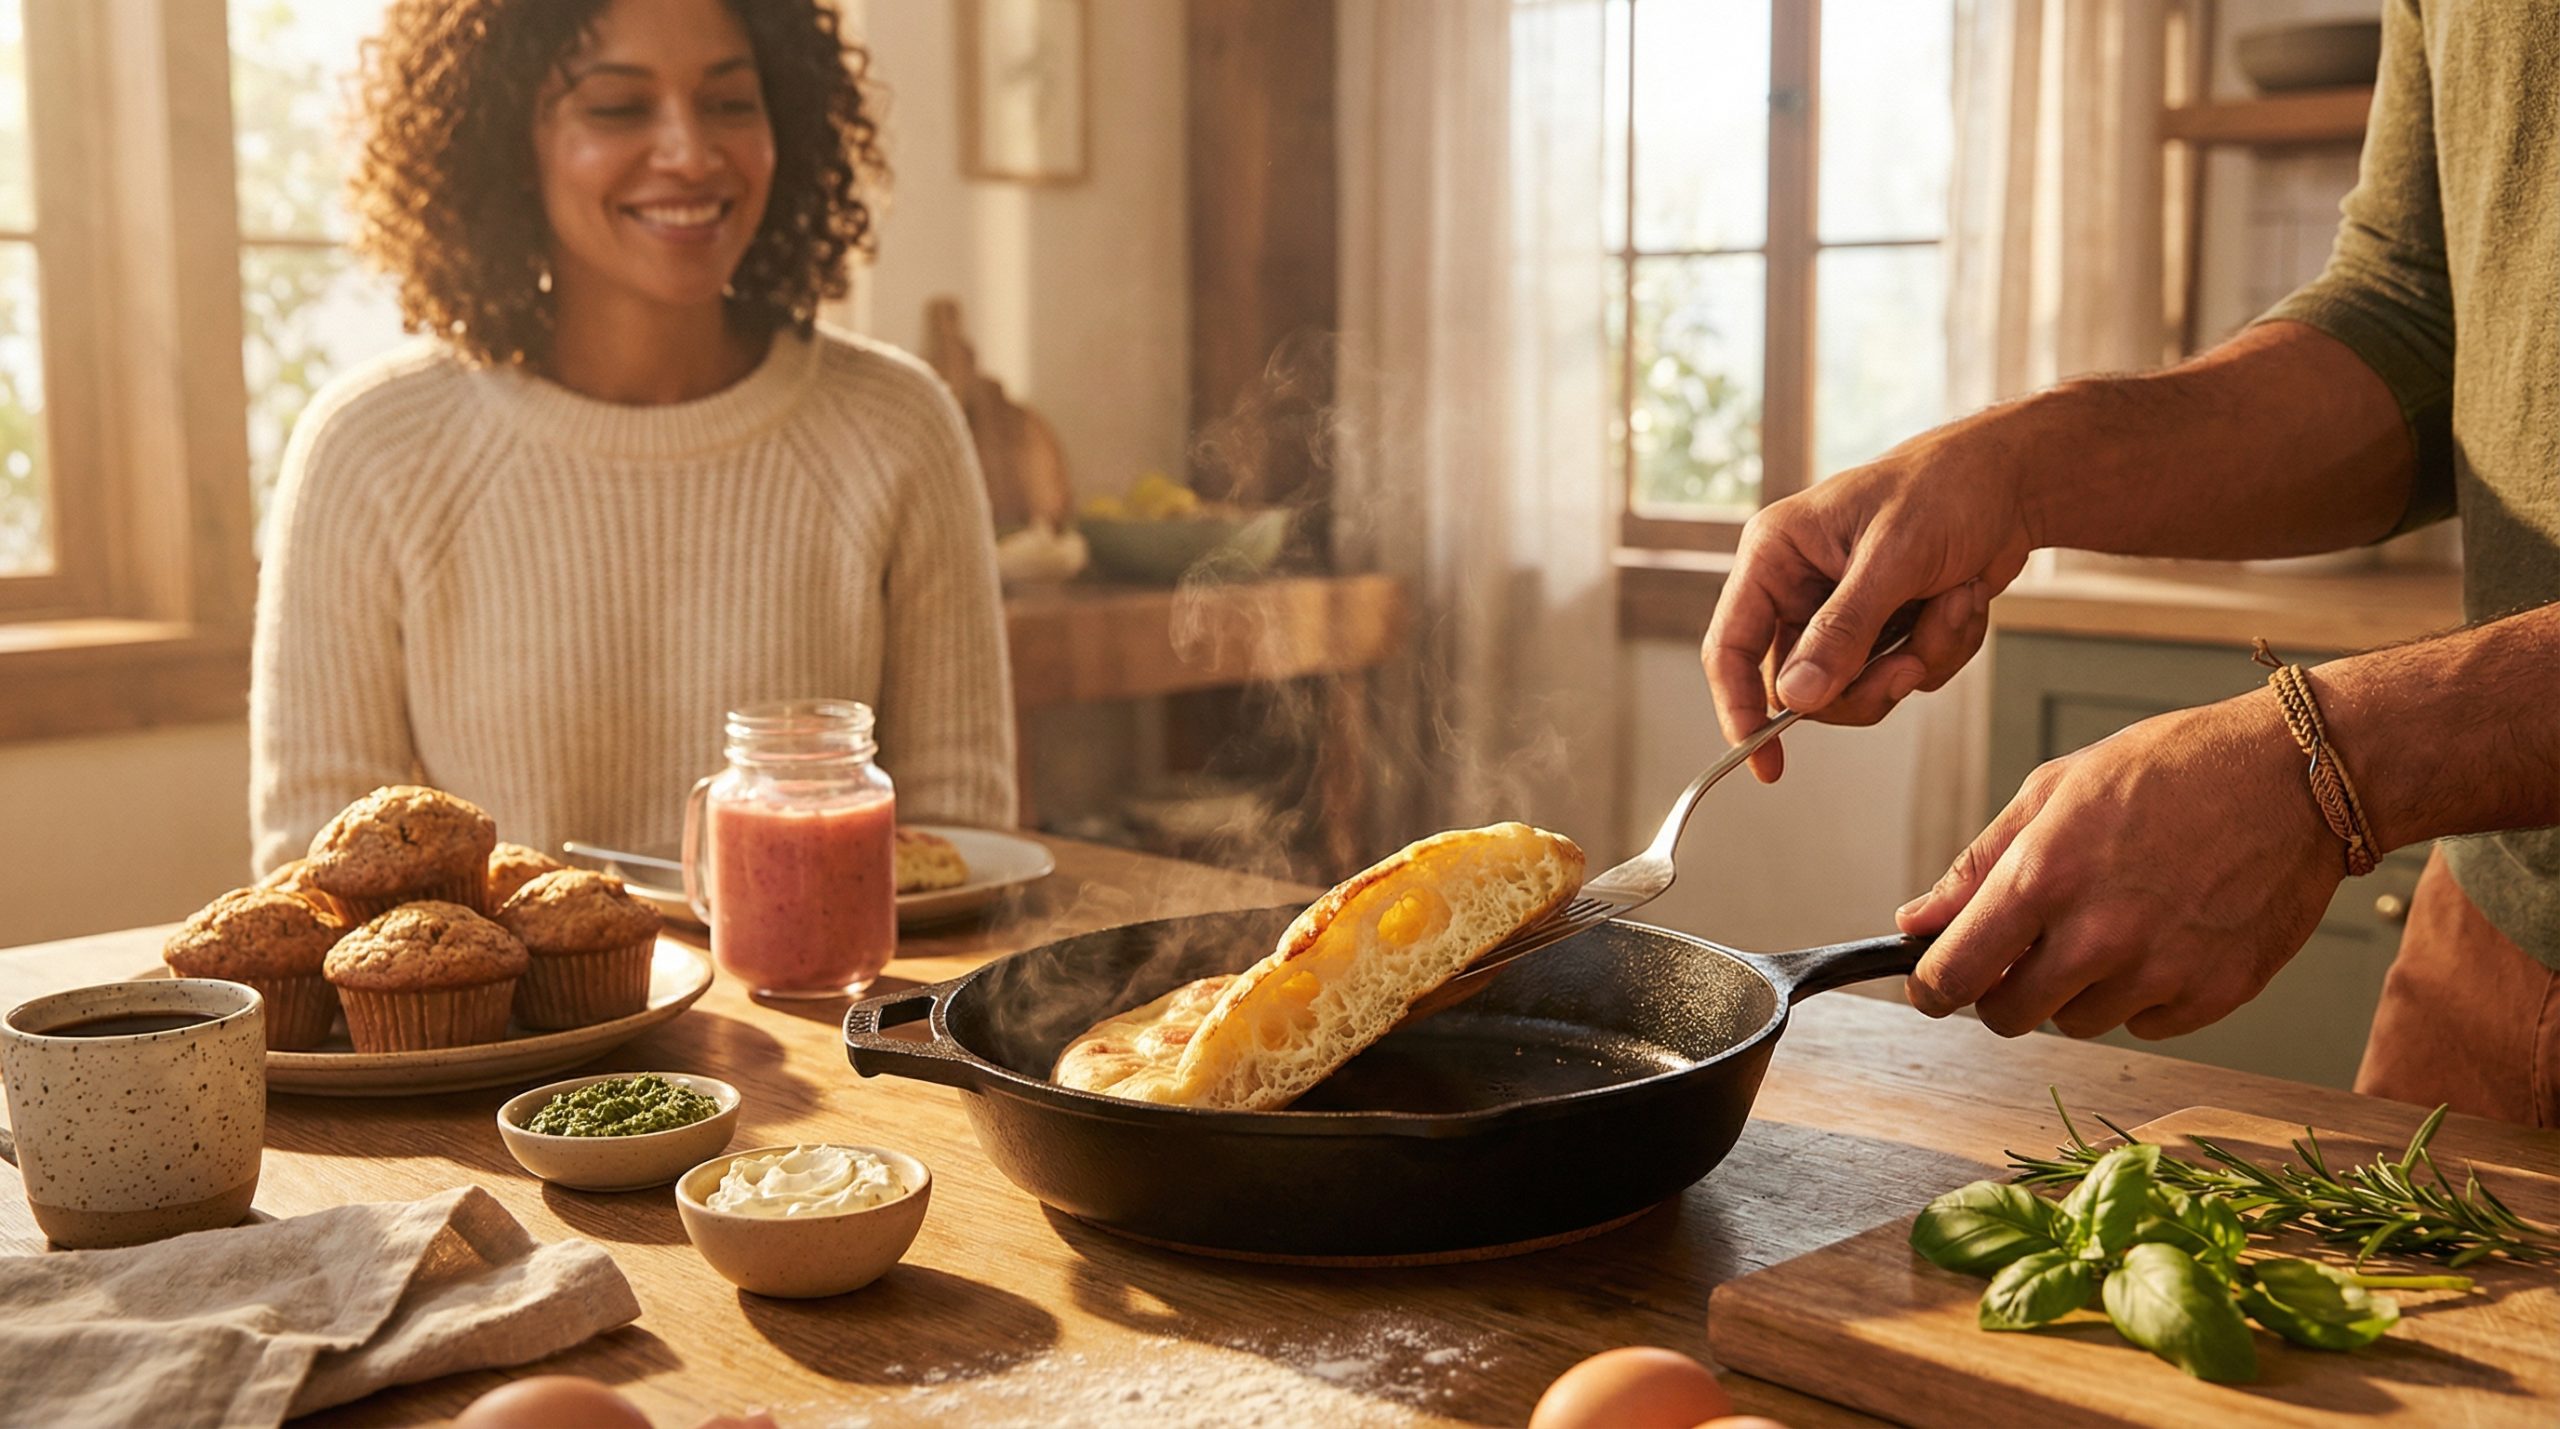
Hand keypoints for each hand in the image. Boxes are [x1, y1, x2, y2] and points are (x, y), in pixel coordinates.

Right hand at [1703, 411, 2039, 780]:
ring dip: (1917, 658)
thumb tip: (1798, 697)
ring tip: (1953, 602)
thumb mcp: (1894, 557)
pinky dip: (1943, 647)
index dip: (1738, 708)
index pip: (1730, 647)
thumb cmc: (1946, 488)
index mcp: (1776, 556)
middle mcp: (1799, 588)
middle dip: (1866, 682)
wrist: (2014, 479)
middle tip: (1909, 666)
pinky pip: (1903, 676)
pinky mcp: (1886, 629)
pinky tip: (1962, 598)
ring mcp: (1844, 613)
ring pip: (1858, 689)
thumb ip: (1843, 629)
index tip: (1763, 761)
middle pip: (1802, 686)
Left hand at [1894, 693, 2341, 1038]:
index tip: (1931, 986)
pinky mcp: (2216, 995)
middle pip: (2009, 1017)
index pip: (1954, 975)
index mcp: (2046, 876)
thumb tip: (1915, 921)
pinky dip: (2142, 995)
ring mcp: (2162, 972)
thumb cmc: (2173, 768)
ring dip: (2077, 989)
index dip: (1931, 988)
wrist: (2296, 776)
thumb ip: (1977, 865)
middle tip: (2027, 949)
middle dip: (2003, 991)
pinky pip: (2145, 1026)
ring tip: (2113, 921)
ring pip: (2077, 1023)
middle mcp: (2100, 935)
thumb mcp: (2055, 790)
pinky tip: (2164, 936)